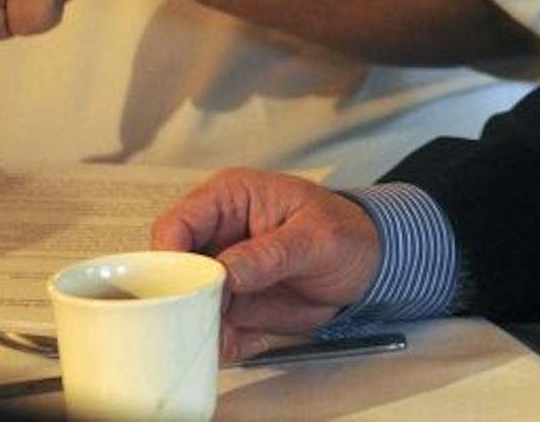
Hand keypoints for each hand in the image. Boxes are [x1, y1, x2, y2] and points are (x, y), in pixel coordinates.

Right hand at [152, 169, 380, 362]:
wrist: (369, 263)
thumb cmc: (346, 231)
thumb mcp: (316, 237)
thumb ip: (272, 253)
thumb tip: (227, 271)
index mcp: (229, 199)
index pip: (176, 226)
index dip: (171, 258)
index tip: (185, 286)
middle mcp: (216, 235)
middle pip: (170, 272)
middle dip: (184, 300)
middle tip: (213, 316)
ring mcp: (221, 274)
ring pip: (187, 306)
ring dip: (205, 326)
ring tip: (239, 331)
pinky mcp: (232, 305)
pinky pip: (214, 329)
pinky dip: (228, 341)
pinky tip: (254, 338)